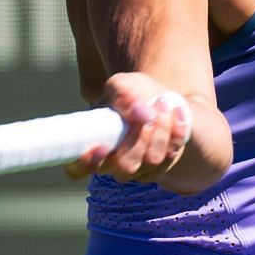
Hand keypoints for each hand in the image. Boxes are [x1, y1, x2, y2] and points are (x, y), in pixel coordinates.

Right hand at [64, 72, 193, 181]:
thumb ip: (124, 93)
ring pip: (151, 161)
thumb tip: (141, 112)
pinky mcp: (160, 168)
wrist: (160, 100)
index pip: (77, 170)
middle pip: (125, 167)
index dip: (87, 164)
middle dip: (140, 138)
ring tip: (164, 103)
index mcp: (92, 145)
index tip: (102, 147)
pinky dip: (176, 133)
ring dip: (161, 131)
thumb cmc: (132, 95)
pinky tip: (177, 114)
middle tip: (149, 110)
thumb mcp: (123, 84)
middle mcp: (113, 164)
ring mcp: (138, 170)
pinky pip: (170, 157)